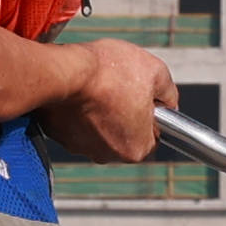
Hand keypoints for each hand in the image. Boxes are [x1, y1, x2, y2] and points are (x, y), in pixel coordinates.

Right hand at [33, 38, 178, 164]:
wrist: (66, 70)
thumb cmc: (110, 71)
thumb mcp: (155, 72)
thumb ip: (167, 92)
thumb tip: (168, 100)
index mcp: (136, 149)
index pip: (153, 134)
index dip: (150, 111)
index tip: (142, 95)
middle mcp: (107, 155)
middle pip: (124, 133)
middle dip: (123, 113)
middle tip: (119, 87)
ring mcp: (79, 147)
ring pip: (97, 129)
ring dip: (99, 111)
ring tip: (98, 86)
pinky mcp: (57, 135)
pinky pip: (73, 123)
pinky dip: (76, 109)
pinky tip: (80, 91)